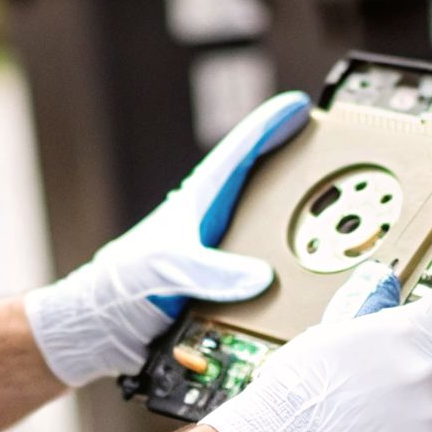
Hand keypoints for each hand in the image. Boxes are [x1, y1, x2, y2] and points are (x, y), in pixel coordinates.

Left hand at [24, 92, 311, 386]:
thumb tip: (259, 276)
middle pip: (260, 178)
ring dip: (294, 209)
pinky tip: (304, 266)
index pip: (240, 153)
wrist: (103, 325)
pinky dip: (286, 256)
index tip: (299, 106)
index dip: (270, 126)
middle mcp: (212, 220)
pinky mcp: (222, 278)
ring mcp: (218, 248)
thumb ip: (210, 270)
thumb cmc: (120, 285)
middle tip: (328, 146)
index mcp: (198, 202)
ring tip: (328, 201)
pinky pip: (265, 259)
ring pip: (266, 219)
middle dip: (293, 158)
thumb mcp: (165, 269)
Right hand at [201, 262, 431, 431]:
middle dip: (430, 366)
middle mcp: (423, 370)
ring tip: (366, 414)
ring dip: (412, 408)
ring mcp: (427, 414)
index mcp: (403, 331)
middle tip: (390, 378)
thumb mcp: (333, 333)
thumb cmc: (298, 389)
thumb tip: (384, 288)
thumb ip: (372, 314)